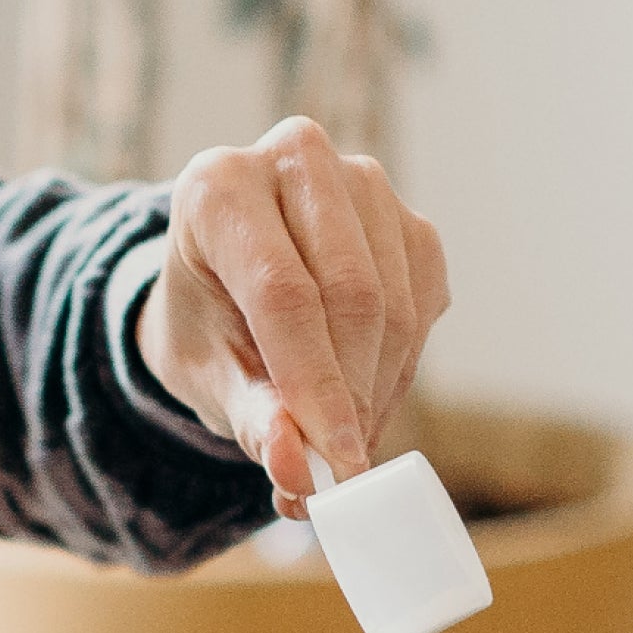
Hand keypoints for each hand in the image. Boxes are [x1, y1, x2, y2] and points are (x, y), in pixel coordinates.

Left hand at [137, 117, 449, 518]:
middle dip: (353, 393)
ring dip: (379, 388)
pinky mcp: (407, 218)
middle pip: (351, 293)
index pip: (283, 292)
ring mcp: (361, 180)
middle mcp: (293, 160)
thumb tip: (298, 473)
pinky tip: (367, 400)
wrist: (223, 288)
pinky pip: (425, 302)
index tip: (337, 462)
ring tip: (344, 443)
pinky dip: (401, 368)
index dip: (316, 385)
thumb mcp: (208, 375)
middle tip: (343, 467)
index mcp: (218, 187)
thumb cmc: (207, 327)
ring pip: (396, 302)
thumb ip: (252, 420)